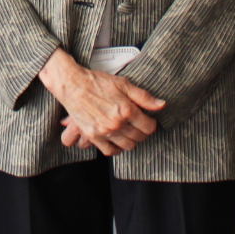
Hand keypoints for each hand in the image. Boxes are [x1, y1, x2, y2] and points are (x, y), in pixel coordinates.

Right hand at [39, 49, 164, 155]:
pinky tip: (118, 142)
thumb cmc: (97, 82)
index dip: (151, 123)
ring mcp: (105, 131)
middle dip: (142, 131)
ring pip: (127, 146)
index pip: (149, 127)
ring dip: (131, 140)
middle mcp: (117, 123)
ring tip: (129, 131)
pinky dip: (117, 149)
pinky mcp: (93, 136)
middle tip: (138, 124)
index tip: (148, 120)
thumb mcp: (123, 84)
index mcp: (126, 110)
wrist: (73, 84)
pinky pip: (110, 151)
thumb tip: (162, 105)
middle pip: (139, 137)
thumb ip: (144, 97)